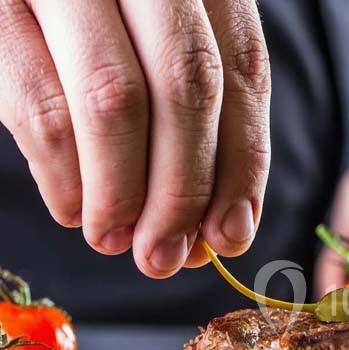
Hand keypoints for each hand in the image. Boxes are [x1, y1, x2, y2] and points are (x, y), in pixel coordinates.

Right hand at [0, 0, 269, 277]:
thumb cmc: (96, 26)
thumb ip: (191, 116)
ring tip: (116, 241)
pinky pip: (39, 102)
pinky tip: (73, 209)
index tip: (232, 233)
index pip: (241, 69)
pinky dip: (63, 175)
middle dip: (183, 189)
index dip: (242, 162)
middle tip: (166, 256)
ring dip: (121, 193)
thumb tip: (222, 228)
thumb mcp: (157, 47)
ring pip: (115, 99)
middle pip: (187, 85)